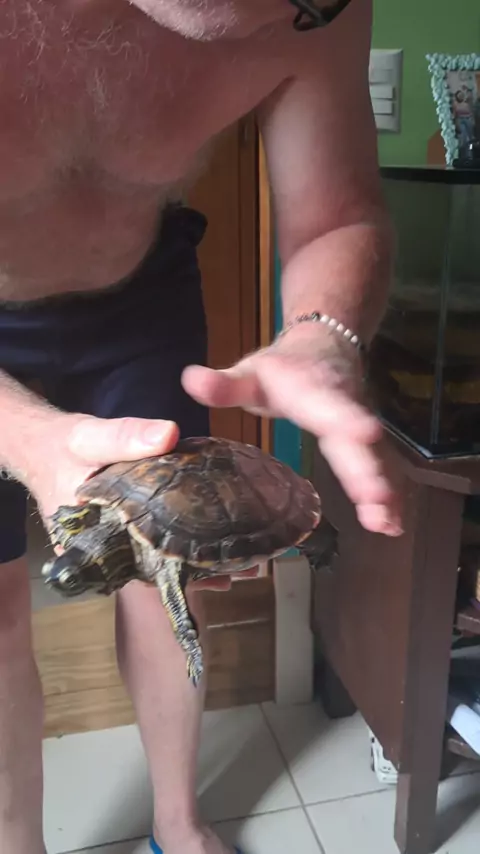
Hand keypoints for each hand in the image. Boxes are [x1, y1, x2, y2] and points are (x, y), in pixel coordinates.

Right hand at [30, 412, 232, 590]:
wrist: (45, 448)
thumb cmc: (65, 447)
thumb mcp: (90, 438)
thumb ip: (125, 437)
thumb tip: (168, 434)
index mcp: (93, 535)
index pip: (136, 561)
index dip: (176, 567)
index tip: (215, 569)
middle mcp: (108, 548)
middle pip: (156, 566)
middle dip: (197, 569)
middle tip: (242, 567)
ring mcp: (120, 541)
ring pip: (163, 559)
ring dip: (199, 561)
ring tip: (244, 562)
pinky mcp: (131, 531)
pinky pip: (162, 544)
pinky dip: (190, 545)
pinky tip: (224, 548)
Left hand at [182, 325, 402, 536]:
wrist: (326, 343)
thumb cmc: (284, 365)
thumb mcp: (251, 372)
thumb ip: (224, 383)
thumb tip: (190, 381)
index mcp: (315, 393)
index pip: (331, 405)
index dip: (347, 417)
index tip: (365, 431)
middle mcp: (344, 410)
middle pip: (356, 443)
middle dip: (367, 471)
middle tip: (376, 501)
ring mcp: (357, 429)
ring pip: (372, 460)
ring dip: (381, 492)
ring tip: (387, 524)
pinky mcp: (362, 444)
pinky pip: (375, 469)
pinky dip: (385, 496)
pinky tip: (390, 525)